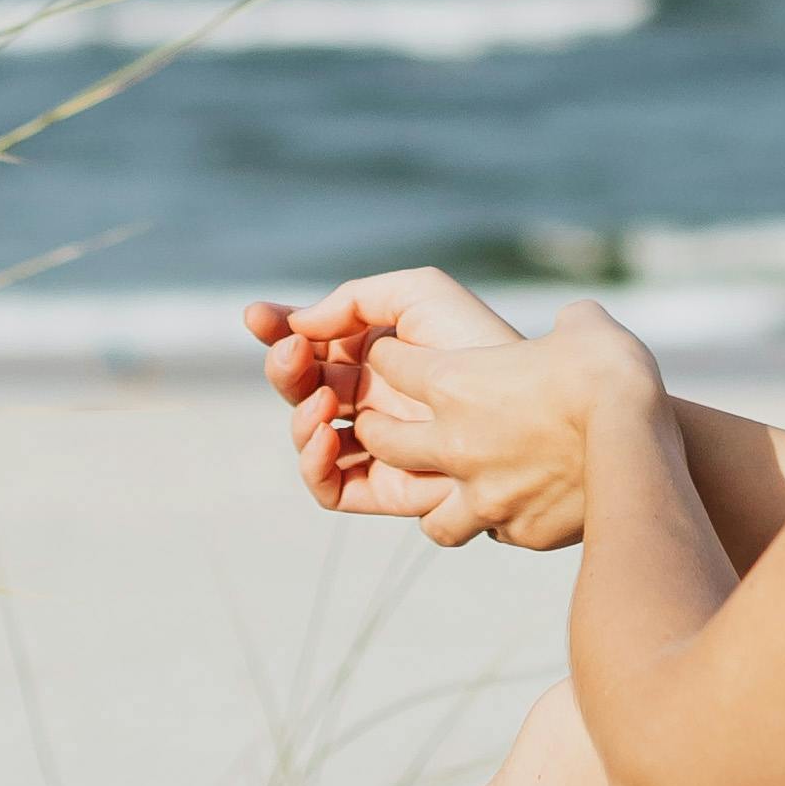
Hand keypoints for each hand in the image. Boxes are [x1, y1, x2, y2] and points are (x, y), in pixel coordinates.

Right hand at [245, 264, 517, 521]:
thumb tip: (298, 323)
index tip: (258, 317)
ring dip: (299, 415)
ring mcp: (375, 445)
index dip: (278, 330)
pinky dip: (314, 464)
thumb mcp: (418, 295)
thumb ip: (354, 299)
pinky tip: (327, 434)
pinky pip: (330, 488)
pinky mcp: (384, 490)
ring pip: (307, 437)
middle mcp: (369, 398)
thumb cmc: (477, 342)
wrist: (526, 403)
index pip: (310, 343)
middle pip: (300, 388)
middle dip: (285, 367)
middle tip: (294, 351)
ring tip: (323, 398)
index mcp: (373, 353)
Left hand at [345, 291, 667, 554]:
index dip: (390, 355)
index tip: (395, 354)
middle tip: (387, 423)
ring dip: (431, 499)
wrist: (638, 448)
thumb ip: (564, 324)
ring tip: (448, 490)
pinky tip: (518, 508)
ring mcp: (482, 495)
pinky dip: (499, 521)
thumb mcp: (584, 325)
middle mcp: (455, 443)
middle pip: (381, 439)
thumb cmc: (608, 375)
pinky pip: (492, 532)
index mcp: (456, 383)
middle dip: (377, 429)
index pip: (389, 363)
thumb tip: (575, 323)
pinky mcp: (517, 530)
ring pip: (426, 513)